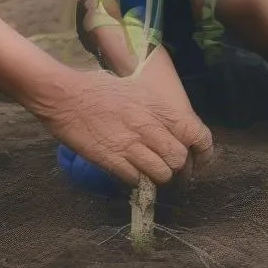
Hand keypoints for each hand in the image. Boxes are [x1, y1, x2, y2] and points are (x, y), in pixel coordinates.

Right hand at [30, 68, 212, 187]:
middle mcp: (148, 126)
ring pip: (162, 174)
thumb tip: (166, 126)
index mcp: (156, 106)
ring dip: (158, 176)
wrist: (64, 95)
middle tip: (168, 169)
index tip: (198, 159)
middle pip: (179, 159)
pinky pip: (136, 180)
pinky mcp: (112, 160)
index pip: (196, 133)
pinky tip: (129, 172)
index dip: (203, 151)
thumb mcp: (133, 88)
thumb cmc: (96, 87)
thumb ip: (153, 109)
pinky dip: (136, 181)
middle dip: (177, 167)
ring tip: (149, 172)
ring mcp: (130, 144)